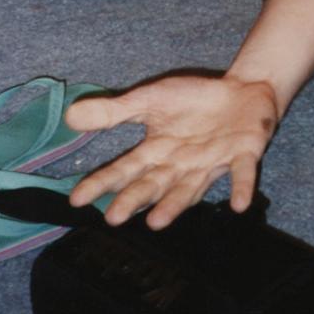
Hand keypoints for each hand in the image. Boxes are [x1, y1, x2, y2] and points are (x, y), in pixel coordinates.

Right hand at [65, 73, 278, 228]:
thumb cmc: (193, 100)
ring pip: (191, 188)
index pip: (125, 170)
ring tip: (156, 222)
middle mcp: (181, 165)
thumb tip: (70, 116)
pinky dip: (241, 187)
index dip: (102, 184)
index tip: (77, 200)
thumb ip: (114, 112)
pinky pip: (241, 173)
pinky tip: (239, 204)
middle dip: (134, 200)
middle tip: (113, 218)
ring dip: (175, 204)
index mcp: (158, 152)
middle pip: (154, 184)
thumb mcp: (149, 100)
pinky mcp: (243, 154)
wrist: (242, 91)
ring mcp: (213, 162)